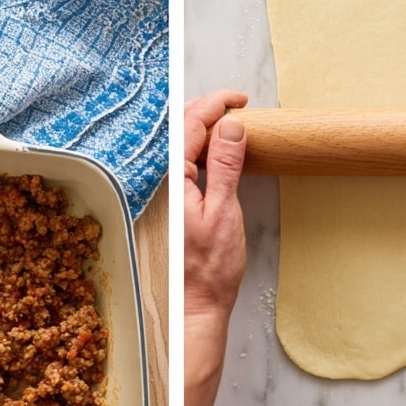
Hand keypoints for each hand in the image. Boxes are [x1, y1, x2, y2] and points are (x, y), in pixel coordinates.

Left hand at [184, 89, 247, 405]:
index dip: (215, 104)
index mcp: (174, 180)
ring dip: (205, 127)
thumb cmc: (210, 269)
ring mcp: (168, 193)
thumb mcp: (224, 211)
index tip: (240, 100)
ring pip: (182, 145)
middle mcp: (165, 183)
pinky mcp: (175, 204)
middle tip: (237, 106)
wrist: (197, 305)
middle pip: (181, 129)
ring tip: (231, 123)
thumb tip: (231, 126)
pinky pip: (184, 163)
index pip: (191, 125)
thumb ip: (225, 165)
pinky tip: (218, 151)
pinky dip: (202, 148)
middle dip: (208, 109)